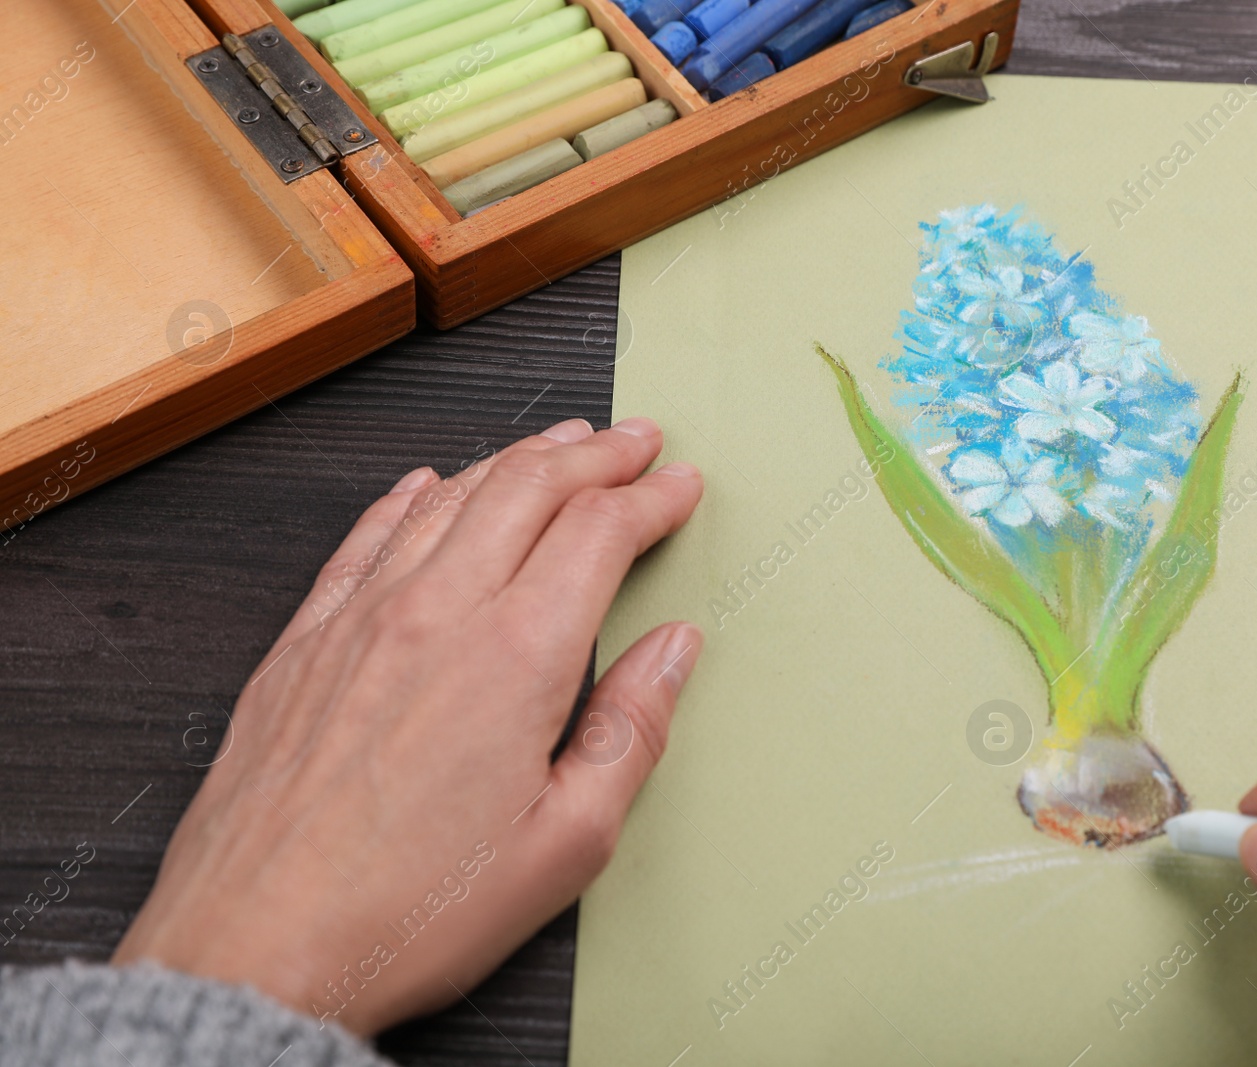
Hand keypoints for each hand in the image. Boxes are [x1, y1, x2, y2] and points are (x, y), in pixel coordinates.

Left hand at [113, 417, 703, 1035]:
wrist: (259, 948)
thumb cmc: (412, 910)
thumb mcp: (568, 844)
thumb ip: (633, 730)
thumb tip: (674, 648)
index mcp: (516, 656)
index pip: (598, 531)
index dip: (650, 498)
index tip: (680, 485)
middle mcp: (436, 611)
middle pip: (529, 487)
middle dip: (596, 454)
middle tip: (635, 439)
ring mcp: (360, 617)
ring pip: (451, 496)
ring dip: (516, 458)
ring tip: (557, 443)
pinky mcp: (303, 642)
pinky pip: (365, 536)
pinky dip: (411, 496)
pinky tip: (428, 484)